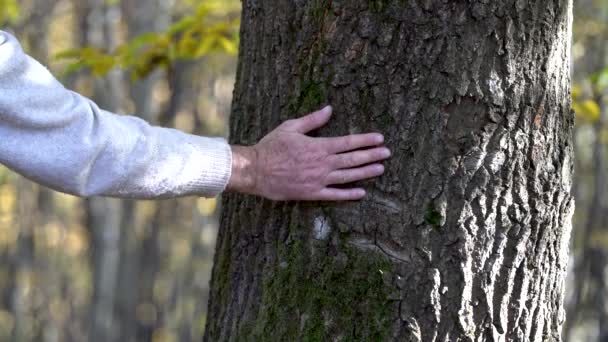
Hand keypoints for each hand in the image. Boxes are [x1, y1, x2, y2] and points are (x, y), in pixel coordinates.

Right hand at [227, 106, 390, 200]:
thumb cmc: (271, 147)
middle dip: (372, 155)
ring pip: (348, 176)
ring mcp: (318, 180)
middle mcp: (322, 163)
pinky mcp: (312, 193)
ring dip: (366, 172)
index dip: (365, 140)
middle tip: (388, 153)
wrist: (255, 170)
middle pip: (352, 159)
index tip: (380, 138)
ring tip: (381, 169)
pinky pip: (335, 195)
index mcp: (318, 146)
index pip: (348, 142)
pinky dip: (349, 194)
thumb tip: (329, 109)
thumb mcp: (290, 127)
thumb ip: (312, 120)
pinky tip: (361, 193)